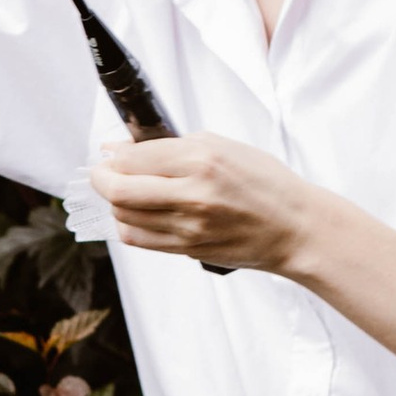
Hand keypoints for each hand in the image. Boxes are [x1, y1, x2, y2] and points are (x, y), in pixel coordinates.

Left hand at [90, 129, 311, 273]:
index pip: (133, 158)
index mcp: (202, 160)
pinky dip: (128, 225)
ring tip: (124, 192)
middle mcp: (193, 194)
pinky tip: (137, 214)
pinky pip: (139, 240)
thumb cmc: (264, 183)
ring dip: (115, 203)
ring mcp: (189, 226)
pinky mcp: (187, 249)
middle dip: (101, 179)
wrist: (294, 228)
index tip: (109, 154)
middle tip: (102, 173)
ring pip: (123, 217)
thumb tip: (121, 150)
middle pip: (118, 190)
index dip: (112, 156)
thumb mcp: (223, 147)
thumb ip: (171, 146)